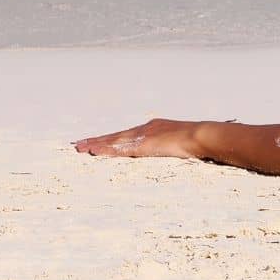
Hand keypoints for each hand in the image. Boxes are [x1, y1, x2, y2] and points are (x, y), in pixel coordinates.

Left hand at [73, 118, 202, 158]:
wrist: (200, 136)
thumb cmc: (197, 141)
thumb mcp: (182, 143)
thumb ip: (175, 145)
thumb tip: (180, 152)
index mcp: (154, 128)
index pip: (128, 134)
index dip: (112, 139)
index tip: (99, 142)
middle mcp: (145, 129)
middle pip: (116, 135)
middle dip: (98, 140)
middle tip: (79, 144)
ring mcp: (142, 135)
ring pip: (113, 140)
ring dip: (96, 144)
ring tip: (79, 147)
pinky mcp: (142, 144)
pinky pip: (118, 148)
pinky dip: (104, 149)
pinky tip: (92, 152)